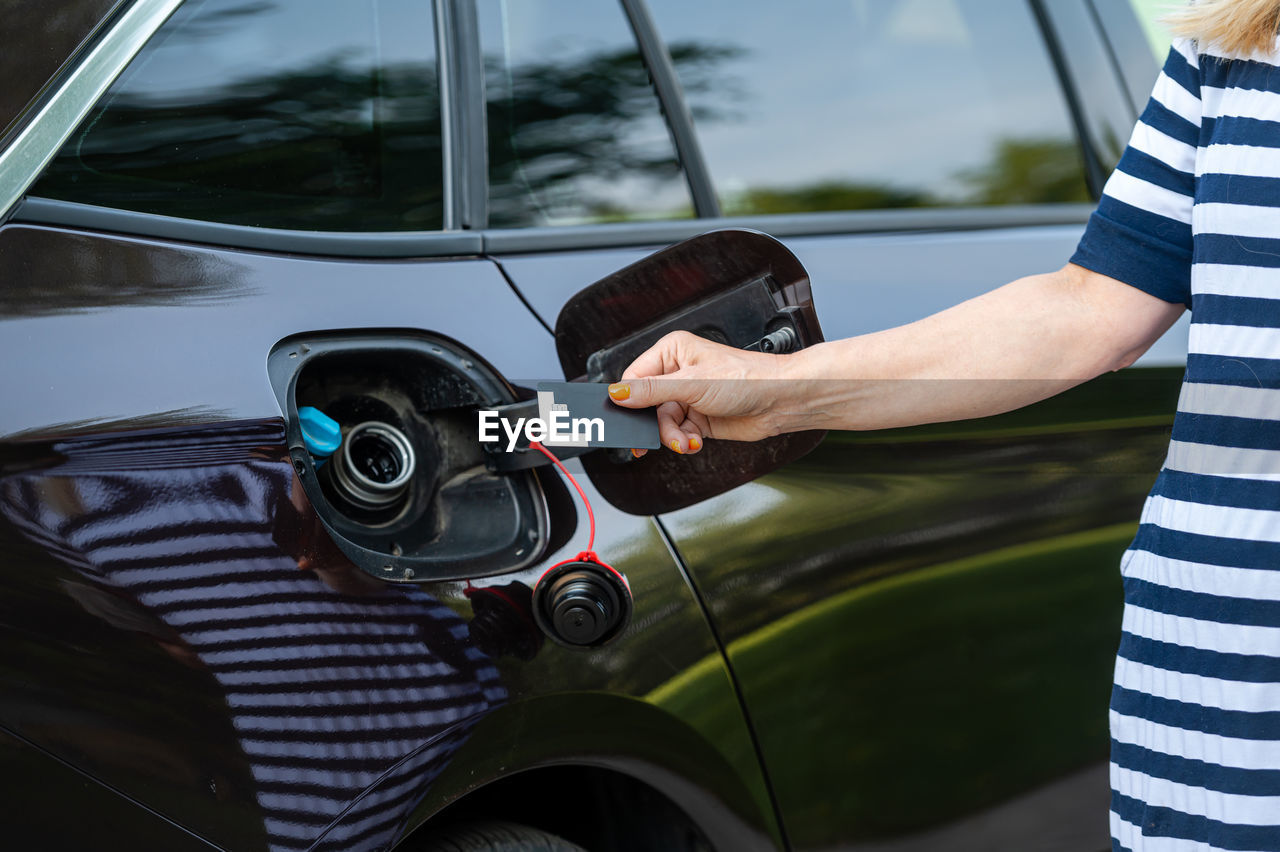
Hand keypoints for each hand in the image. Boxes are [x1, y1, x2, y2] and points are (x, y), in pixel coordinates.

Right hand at [607, 330, 791, 455]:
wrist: (781, 401)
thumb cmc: (747, 378)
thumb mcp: (692, 384)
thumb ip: (651, 391)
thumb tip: (617, 393)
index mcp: (673, 352)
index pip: (635, 377)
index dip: (629, 400)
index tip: (626, 418)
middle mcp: (678, 373)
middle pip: (646, 405)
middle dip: (655, 424)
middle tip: (655, 439)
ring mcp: (689, 397)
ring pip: (662, 423)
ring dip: (673, 436)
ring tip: (687, 441)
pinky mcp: (699, 418)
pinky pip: (678, 433)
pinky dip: (684, 441)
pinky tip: (696, 441)